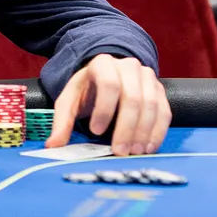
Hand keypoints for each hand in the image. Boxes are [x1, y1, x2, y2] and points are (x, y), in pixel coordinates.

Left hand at [46, 54, 170, 155]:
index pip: (109, 85)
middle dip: (127, 128)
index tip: (96, 131)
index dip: (104, 109)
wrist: (106, 77)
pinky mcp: (160, 91)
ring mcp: (147, 77)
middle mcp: (129, 67)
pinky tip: (148, 147)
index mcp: (103, 64)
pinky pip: (164, 112)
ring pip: (151, 106)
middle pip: (133, 98)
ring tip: (134, 152)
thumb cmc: (86, 91)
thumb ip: (61, 123)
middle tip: (120, 151)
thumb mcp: (69, 102)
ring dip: (143, 133)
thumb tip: (52, 146)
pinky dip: (157, 132)